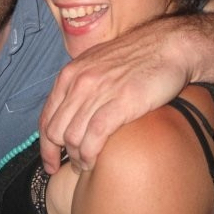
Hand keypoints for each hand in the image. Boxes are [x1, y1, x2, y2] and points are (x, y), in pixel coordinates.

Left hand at [38, 18, 190, 173]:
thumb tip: (70, 111)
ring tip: (86, 165)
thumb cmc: (136, 56)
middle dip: (59, 154)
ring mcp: (99, 92)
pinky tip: (95, 162)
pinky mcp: (120, 103)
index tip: (51, 163)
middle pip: (56, 131)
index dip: (45, 145)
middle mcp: (79, 82)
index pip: (46, 117)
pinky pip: (94, 136)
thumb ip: (80, 84)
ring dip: (77, 158)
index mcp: (70, 74)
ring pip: (72, 137)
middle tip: (72, 167)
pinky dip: (90, 155)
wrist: (168, 46)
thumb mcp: (97, 63)